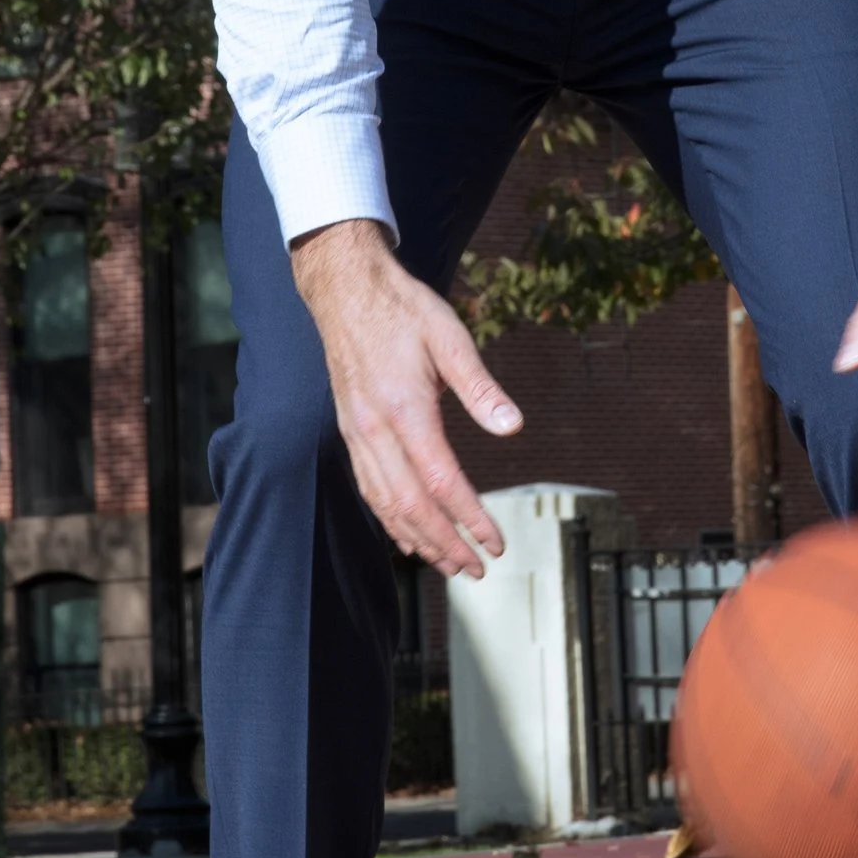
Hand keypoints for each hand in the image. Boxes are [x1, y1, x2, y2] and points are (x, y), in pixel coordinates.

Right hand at [289, 218, 523, 577]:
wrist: (344, 289)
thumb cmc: (402, 308)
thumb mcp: (449, 336)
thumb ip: (480, 387)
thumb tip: (512, 427)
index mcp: (404, 409)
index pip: (443, 482)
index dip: (470, 518)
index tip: (495, 542)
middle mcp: (375, 430)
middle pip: (412, 505)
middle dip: (446, 544)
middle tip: (478, 569)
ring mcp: (357, 434)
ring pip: (386, 504)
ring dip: (419, 540)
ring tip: (449, 565)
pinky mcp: (350, 431)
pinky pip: (369, 488)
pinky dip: (390, 520)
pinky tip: (407, 536)